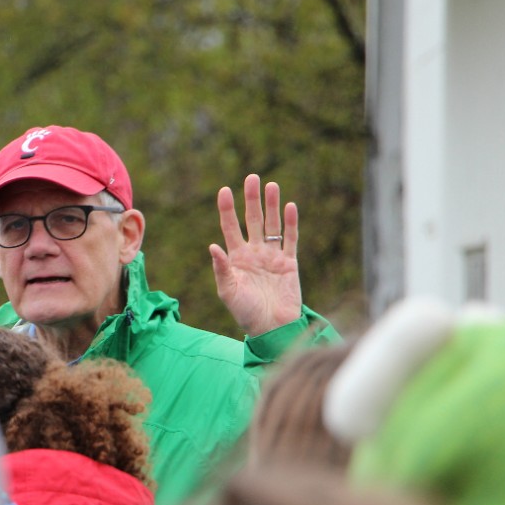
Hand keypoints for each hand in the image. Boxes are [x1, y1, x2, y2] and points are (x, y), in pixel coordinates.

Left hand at [209, 174, 302, 336]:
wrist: (271, 328)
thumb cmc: (245, 312)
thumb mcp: (228, 291)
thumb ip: (221, 269)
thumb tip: (213, 246)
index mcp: (236, 258)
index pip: (230, 227)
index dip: (228, 209)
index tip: (224, 190)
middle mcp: (254, 253)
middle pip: (253, 220)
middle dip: (252, 199)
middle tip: (252, 177)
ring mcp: (272, 256)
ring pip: (272, 225)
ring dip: (272, 205)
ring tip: (271, 185)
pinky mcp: (289, 263)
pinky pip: (290, 239)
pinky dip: (290, 223)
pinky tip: (290, 207)